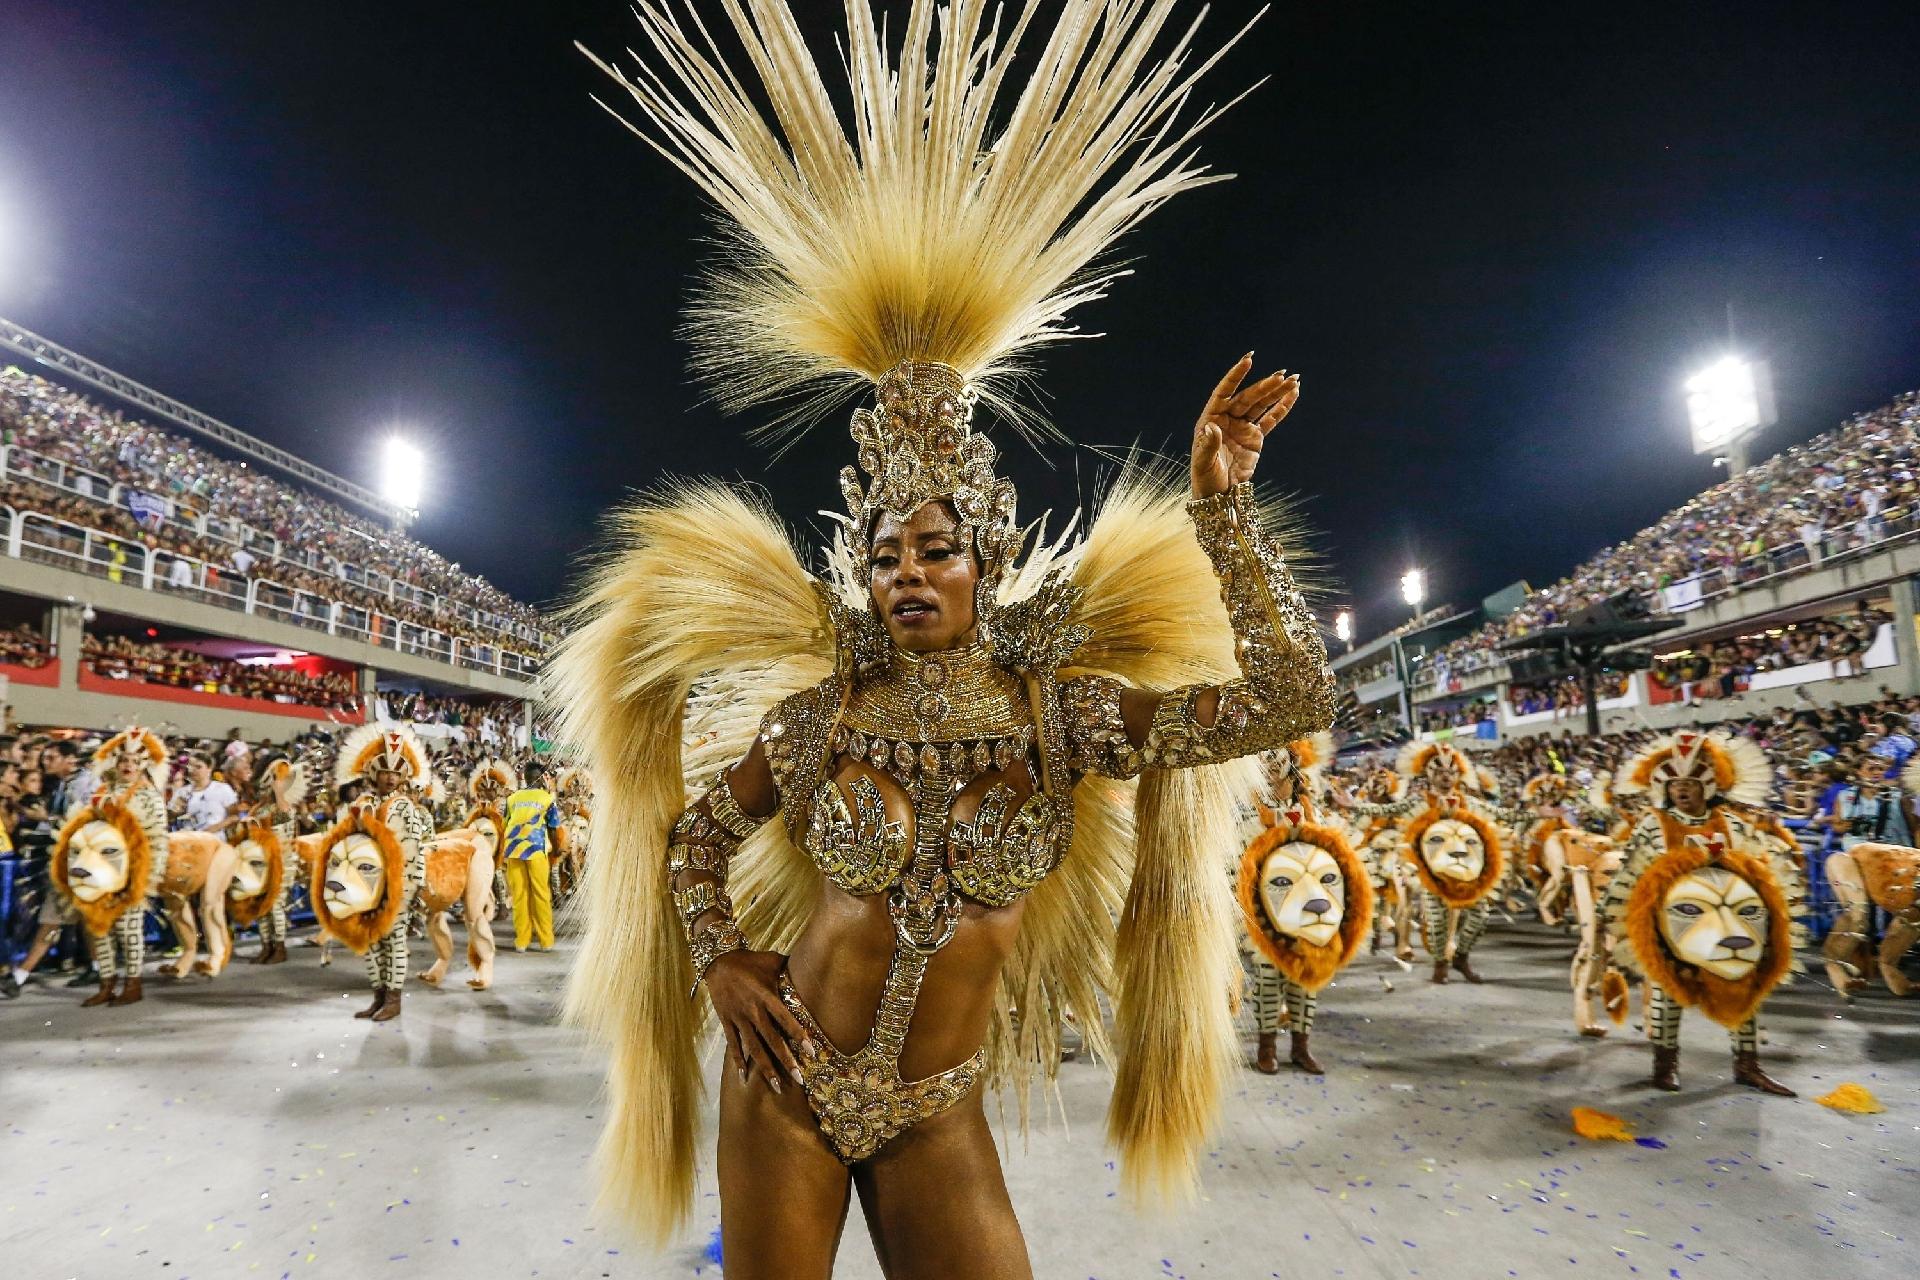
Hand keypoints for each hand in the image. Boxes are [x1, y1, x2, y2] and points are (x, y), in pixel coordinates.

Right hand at [703, 948, 815, 1092]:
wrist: (717, 962)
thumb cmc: (749, 961)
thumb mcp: (771, 960)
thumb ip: (790, 967)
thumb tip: (811, 964)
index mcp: (767, 996)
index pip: (786, 1019)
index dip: (798, 1035)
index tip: (811, 1051)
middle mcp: (753, 1010)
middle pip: (771, 1040)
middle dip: (785, 1060)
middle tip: (799, 1078)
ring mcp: (739, 1018)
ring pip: (754, 1048)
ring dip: (765, 1068)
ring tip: (776, 1086)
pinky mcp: (727, 1021)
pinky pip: (733, 1044)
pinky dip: (738, 1061)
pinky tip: (744, 1078)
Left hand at [1191, 354, 1300, 498]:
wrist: (1220, 495)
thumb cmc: (1205, 479)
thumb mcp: (1204, 463)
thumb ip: (1209, 445)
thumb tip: (1212, 428)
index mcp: (1210, 419)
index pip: (1224, 392)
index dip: (1235, 376)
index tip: (1248, 360)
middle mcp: (1227, 419)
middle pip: (1248, 397)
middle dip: (1266, 386)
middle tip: (1283, 375)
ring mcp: (1242, 427)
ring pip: (1262, 405)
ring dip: (1277, 392)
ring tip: (1294, 379)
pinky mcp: (1255, 438)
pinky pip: (1270, 419)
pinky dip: (1282, 407)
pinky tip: (1294, 394)